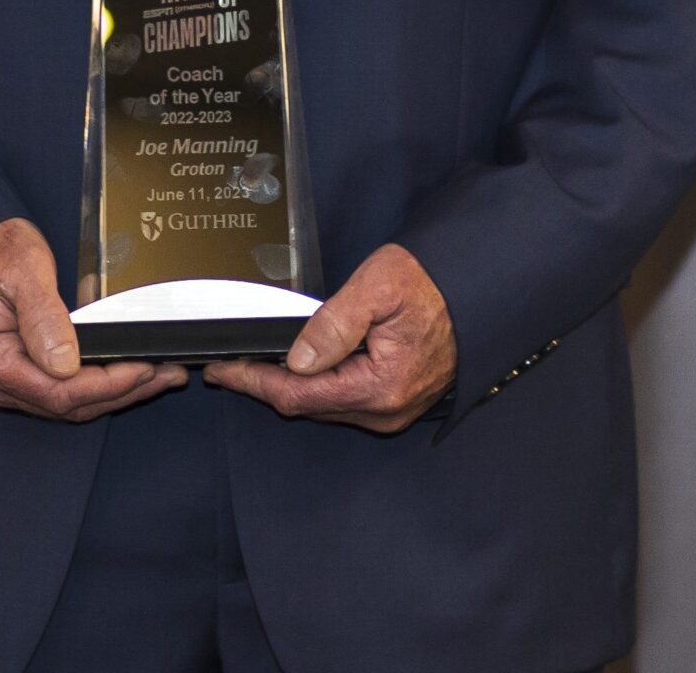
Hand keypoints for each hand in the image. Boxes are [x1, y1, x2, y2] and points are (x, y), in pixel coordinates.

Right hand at [0, 217, 185, 419]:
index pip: (57, 390)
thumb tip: (66, 363)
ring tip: (155, 376)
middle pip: (64, 405)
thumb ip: (43, 314)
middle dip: (120, 391)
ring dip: (110, 393)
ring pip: (61, 404)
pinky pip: (53, 393)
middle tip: (166, 374)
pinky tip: (120, 373)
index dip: (107, 384)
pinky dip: (90, 387)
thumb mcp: (20, 266)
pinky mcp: (7, 377)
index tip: (146, 368)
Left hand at [205, 243, 454, 432]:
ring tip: (256, 361)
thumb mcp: (378, 287)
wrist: (475, 289)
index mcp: (381, 387)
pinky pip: (342, 401)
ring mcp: (392, 412)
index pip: (299, 394)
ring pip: (323, 407)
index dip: (254, 382)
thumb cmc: (430, 282)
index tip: (221, 371)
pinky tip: (298, 366)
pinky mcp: (395, 404)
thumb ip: (333, 324)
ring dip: (288, 386)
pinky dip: (315, 386)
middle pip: (307, 407)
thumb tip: (295, 360)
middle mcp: (386, 411)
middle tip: (229, 362)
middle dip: (265, 385)